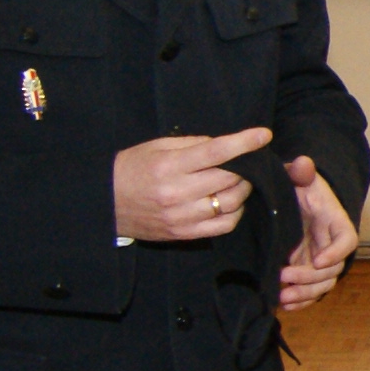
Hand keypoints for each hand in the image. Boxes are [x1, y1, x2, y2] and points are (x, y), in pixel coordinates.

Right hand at [116, 126, 271, 242]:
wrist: (105, 204)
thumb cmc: (132, 168)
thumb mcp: (156, 146)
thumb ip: (192, 144)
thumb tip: (224, 145)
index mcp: (170, 166)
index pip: (216, 152)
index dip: (244, 143)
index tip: (263, 135)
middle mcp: (178, 193)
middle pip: (229, 178)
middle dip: (245, 167)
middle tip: (246, 161)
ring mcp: (183, 217)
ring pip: (231, 203)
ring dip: (243, 189)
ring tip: (238, 180)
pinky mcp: (184, 234)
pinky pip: (224, 225)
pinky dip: (235, 212)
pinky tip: (230, 201)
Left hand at [279, 155, 359, 311]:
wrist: (293, 199)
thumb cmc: (299, 187)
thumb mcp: (299, 176)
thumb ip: (301, 171)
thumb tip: (303, 163)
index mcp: (336, 222)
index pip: (347, 240)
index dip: (336, 253)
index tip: (318, 260)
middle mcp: (331, 245)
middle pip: (333, 269)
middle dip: (311, 278)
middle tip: (285, 277)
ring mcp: (320, 260)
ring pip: (322, 285)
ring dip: (304, 294)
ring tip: (282, 296)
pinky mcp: (307, 271)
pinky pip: (310, 292)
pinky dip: (300, 302)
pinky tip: (283, 305)